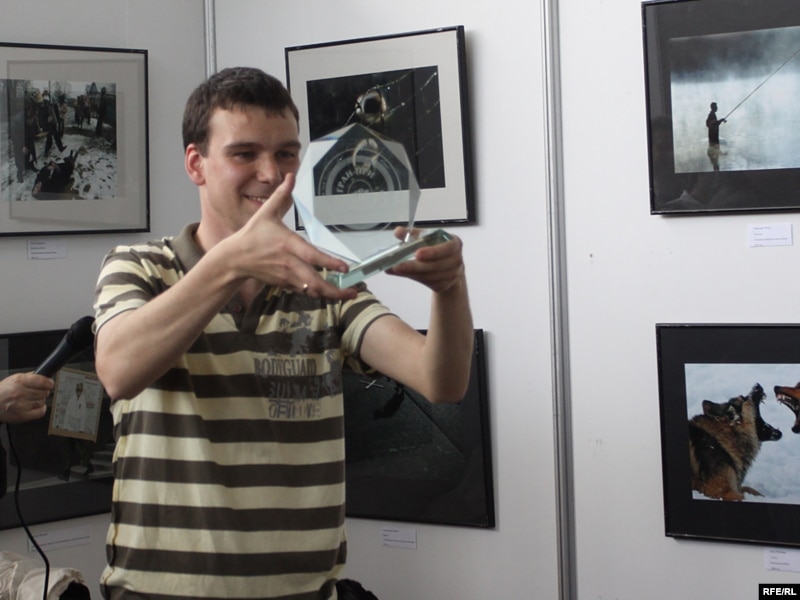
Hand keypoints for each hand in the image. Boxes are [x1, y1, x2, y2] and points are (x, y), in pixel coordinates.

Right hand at [0, 372, 51, 423]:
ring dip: (39, 400)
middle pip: (44, 392)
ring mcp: (21, 405)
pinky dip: (41, 409)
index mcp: (19, 381)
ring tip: (31, 399)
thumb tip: (43, 375)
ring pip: (42, 401)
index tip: (50, 384)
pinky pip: (40, 412)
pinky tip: (35, 406)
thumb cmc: (2, 392)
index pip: (43, 381)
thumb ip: (29, 376)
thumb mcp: (13, 379)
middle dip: (43, 392)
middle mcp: (20, 392)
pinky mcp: (22, 415)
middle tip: (36, 392)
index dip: (49, 383)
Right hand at [225, 173, 358, 299]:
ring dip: (329, 295)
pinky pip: (303, 291)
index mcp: (287, 244)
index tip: (344, 268)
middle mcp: (289, 263)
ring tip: (347, 295)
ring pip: (310, 290)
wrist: (235, 259)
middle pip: (314, 281)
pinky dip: (316, 293)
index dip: (329, 263)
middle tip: (353, 292)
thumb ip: (281, 195)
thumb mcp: (266, 213)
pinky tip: (330, 293)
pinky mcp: (284, 284)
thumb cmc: (252, 235)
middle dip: (334, 290)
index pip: (311, 256)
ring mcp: (286, 276)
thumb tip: (290, 176)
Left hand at [386, 227, 465, 292]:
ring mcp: (452, 274)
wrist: (449, 267)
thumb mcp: (427, 238)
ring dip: (411, 273)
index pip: (447, 248)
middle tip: (397, 265)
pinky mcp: (445, 285)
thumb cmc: (437, 249)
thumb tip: (398, 231)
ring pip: (430, 276)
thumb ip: (412, 234)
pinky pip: (429, 283)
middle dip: (415, 266)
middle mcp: (456, 259)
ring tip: (395, 269)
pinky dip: (414, 278)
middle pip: (436, 265)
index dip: (432, 252)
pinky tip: (404, 273)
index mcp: (454, 244)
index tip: (417, 254)